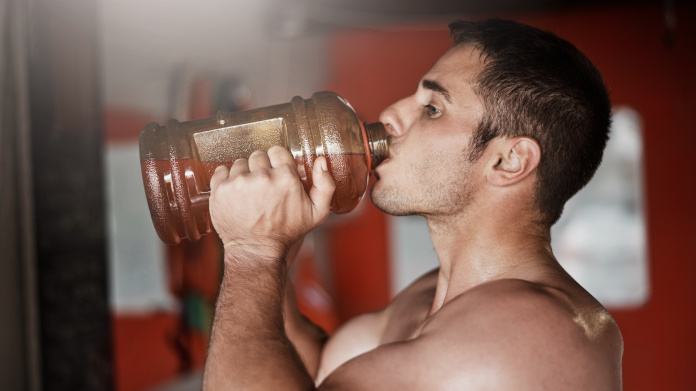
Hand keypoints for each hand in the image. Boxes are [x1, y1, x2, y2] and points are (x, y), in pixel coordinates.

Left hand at [209, 146, 334, 263]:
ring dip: (244, 174)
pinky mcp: (221, 190)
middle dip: (261, 168)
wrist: (256, 251)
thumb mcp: (317, 213)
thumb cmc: (286, 232)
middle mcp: (262, 177)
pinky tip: (235, 192)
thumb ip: (325, 185)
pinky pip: (221, 170)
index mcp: (285, 177)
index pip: (277, 151)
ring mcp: (239, 182)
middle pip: (258, 156)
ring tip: (249, 192)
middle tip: (263, 186)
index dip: (277, 161)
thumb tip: (320, 161)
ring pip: (240, 163)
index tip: (276, 173)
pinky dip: (226, 179)